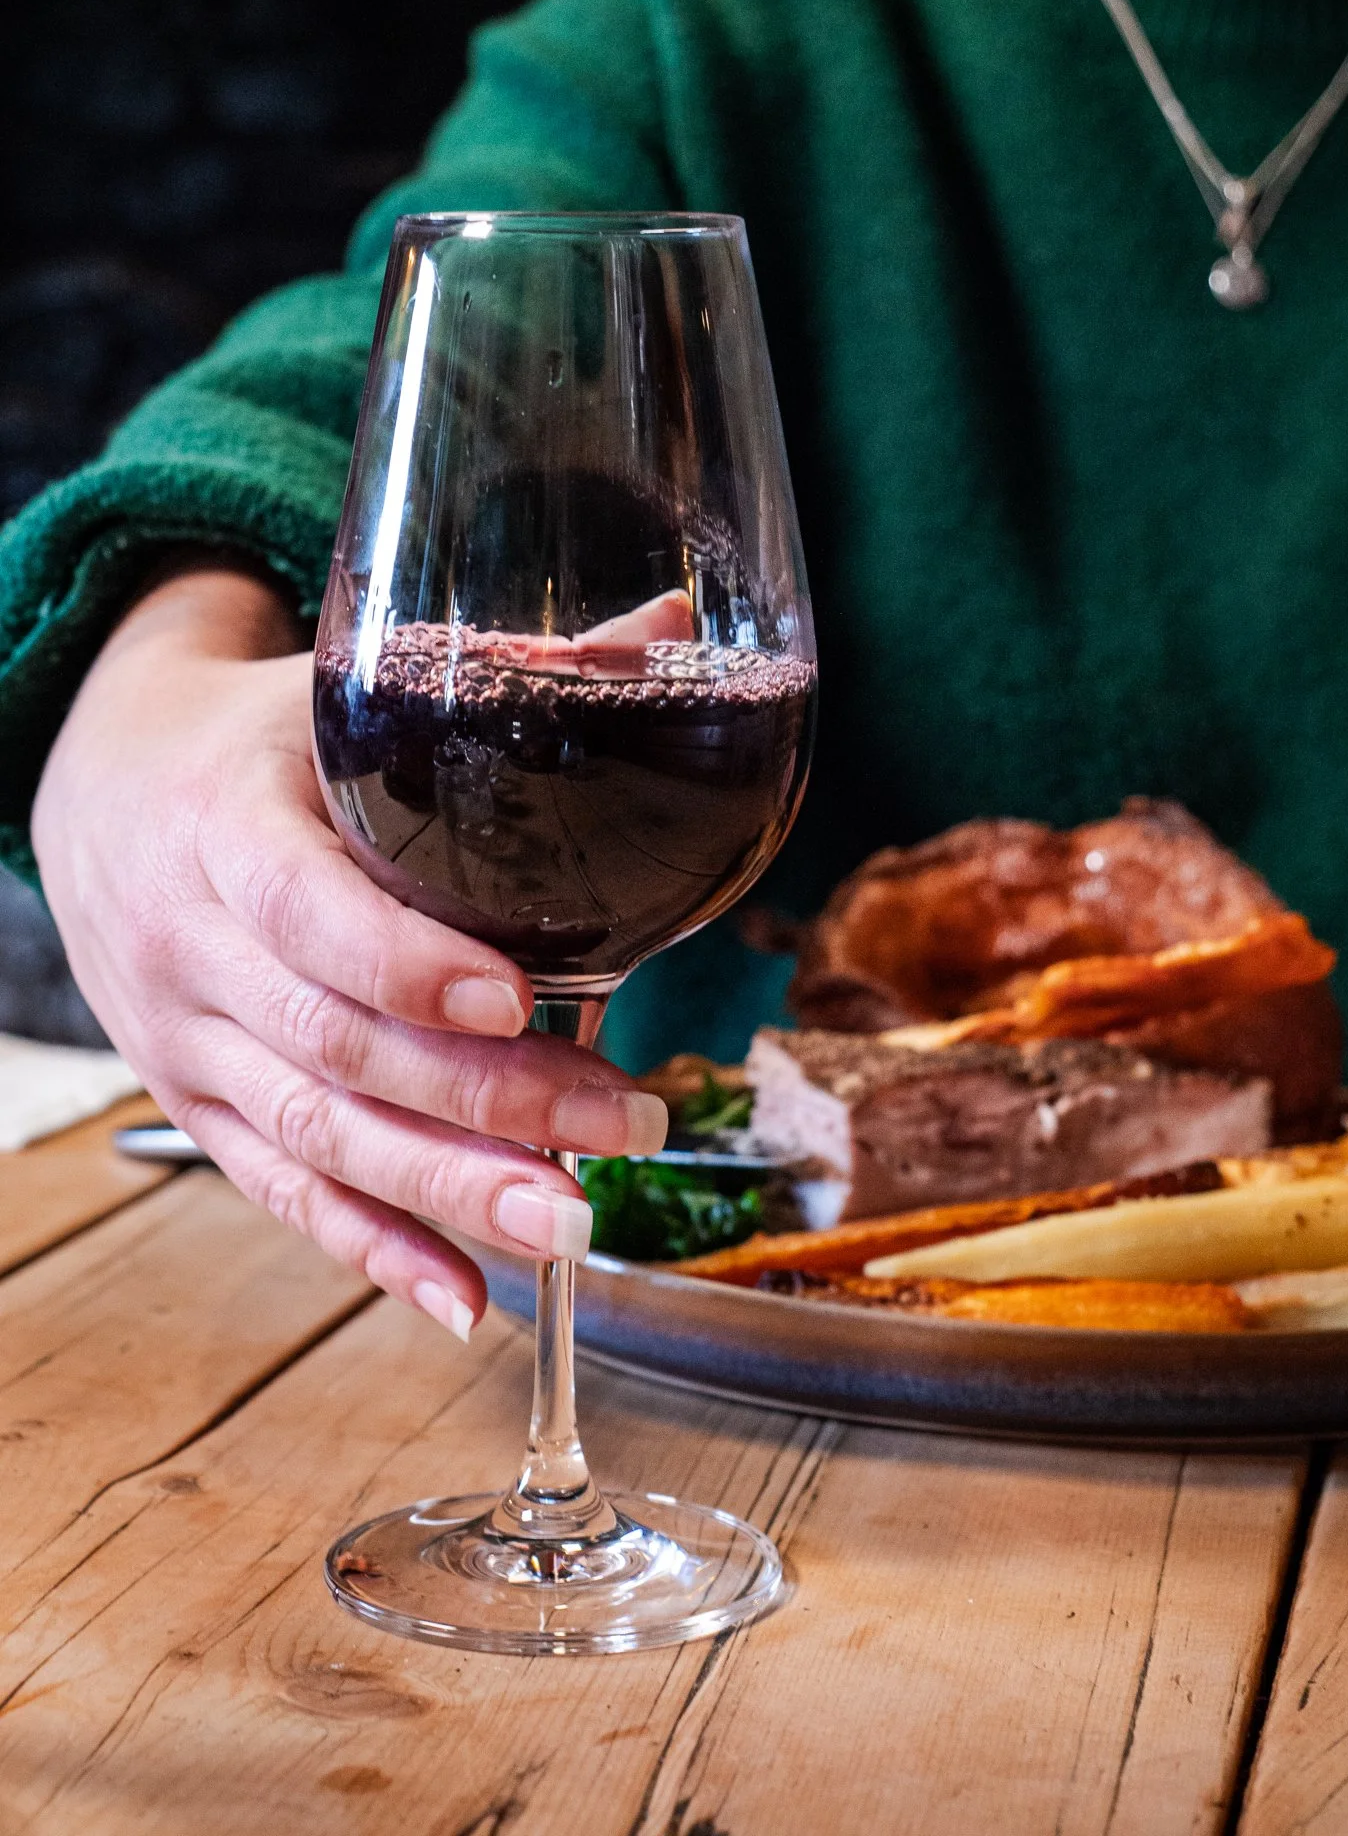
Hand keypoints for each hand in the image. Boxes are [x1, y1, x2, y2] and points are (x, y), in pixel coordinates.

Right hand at [32, 567, 667, 1339]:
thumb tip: (675, 620)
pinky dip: (373, 1250)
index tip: (520, 992)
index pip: (311, 912)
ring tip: (568, 1228)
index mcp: (226, 826)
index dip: (410, 961)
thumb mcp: (343, 692)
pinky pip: (282, 1191)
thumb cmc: (250, 737)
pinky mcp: (199, 1104)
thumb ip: (504, 675)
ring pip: (317, 1133)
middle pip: (339, 1043)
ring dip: (447, 1193)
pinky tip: (463, 1300)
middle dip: (486, 1099)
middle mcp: (194, 948)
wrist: (98, 788)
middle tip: (620, 1129)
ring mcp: (189, 1042)